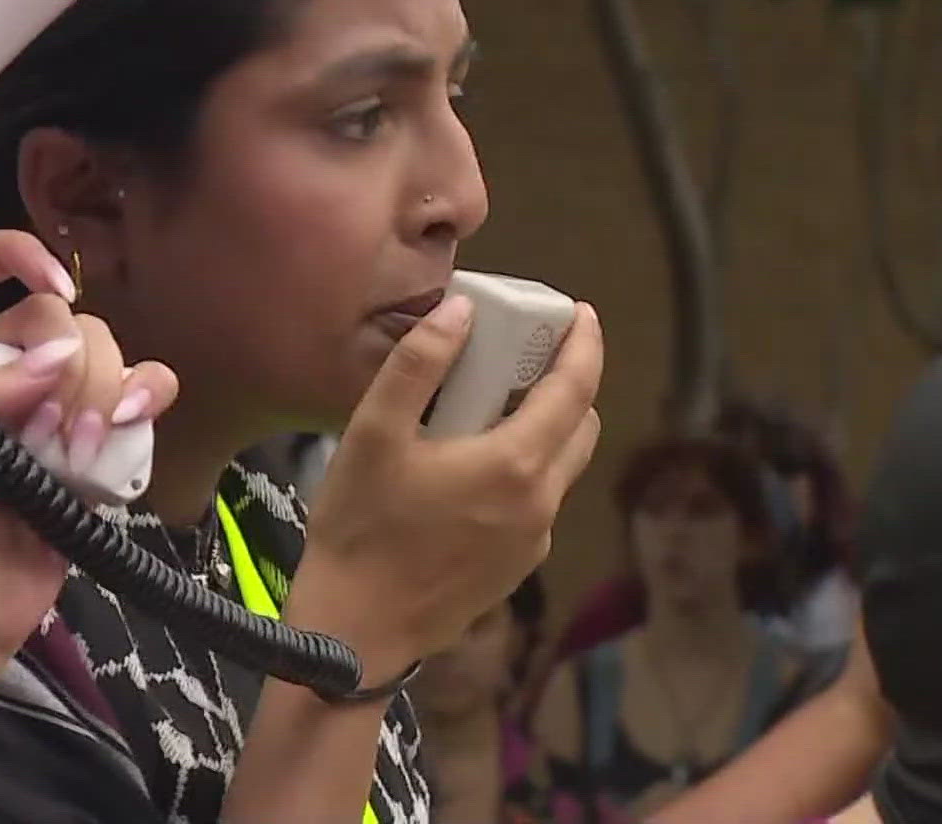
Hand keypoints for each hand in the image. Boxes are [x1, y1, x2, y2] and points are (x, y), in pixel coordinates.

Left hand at [0, 230, 176, 676]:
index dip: (9, 256)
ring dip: (102, 391)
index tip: (47, 286)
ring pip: (106, 351)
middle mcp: (4, 372)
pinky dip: (147, 398)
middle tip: (49, 425)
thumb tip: (57, 357)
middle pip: (56, 316)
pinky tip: (127, 427)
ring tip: (77, 451)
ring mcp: (56, 408)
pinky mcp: (100, 448)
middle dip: (66, 361)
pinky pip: (145, 395)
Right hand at [289, 295, 602, 679]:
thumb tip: (463, 309)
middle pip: (581, 428)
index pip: (576, 389)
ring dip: (547, 429)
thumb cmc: (361, 529)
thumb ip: (418, 364)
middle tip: (531, 354)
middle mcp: (541, 503)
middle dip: (569, 384)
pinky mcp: (517, 570)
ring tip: (497, 406)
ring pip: (562, 468)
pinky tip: (476, 468)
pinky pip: (538, 503)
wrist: (356, 633)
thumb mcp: (373, 435)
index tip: (582, 313)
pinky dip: (526, 470)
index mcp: (515, 464)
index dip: (585, 344)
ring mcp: (534, 542)